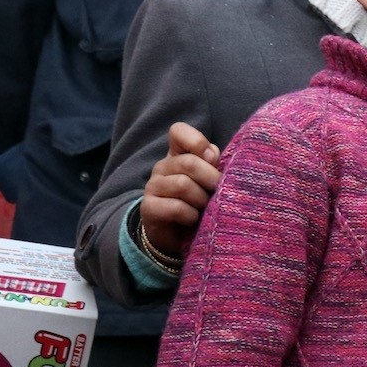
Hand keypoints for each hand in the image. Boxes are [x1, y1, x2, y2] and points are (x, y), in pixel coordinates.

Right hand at [139, 122, 222, 258]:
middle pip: (190, 163)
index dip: (197, 142)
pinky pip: (175, 207)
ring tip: (205, 208)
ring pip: (183, 185)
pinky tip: (193, 220)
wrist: (177, 234)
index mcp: (178, 154)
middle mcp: (162, 166)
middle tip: (217, 192)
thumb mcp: (209, 180)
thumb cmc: (199, 202)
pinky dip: (191, 215)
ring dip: (202, 200)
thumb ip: (213, 163)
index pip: (178, 131)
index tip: (212, 159)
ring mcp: (153, 186)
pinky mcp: (149, 207)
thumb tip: (213, 155)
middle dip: (211, 179)